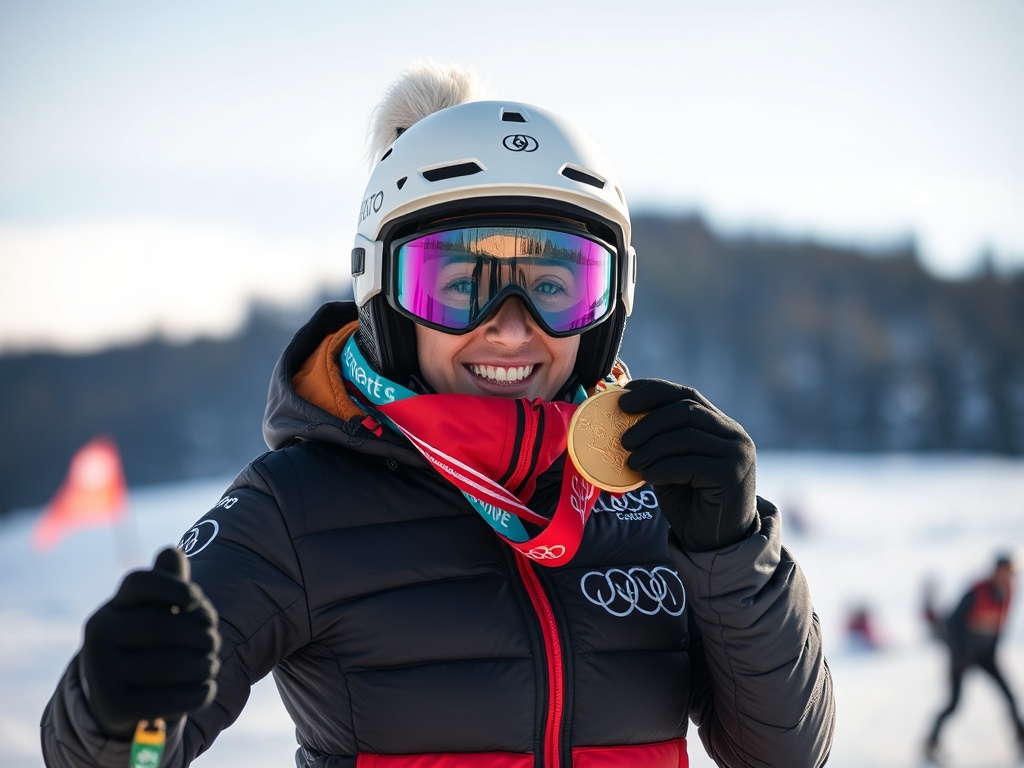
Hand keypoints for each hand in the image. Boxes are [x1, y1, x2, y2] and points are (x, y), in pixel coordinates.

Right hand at [79, 547, 220, 738]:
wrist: (117, 699)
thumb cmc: (148, 644)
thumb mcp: (156, 613)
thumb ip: (169, 584)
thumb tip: (172, 552)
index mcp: (112, 608)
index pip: (139, 582)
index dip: (173, 584)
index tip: (197, 597)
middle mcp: (98, 636)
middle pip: (163, 625)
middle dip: (200, 634)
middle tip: (215, 643)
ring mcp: (101, 673)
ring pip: (170, 665)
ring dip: (204, 665)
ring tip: (211, 665)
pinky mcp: (113, 707)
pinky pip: (166, 699)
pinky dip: (197, 694)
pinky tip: (206, 689)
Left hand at [619, 379, 758, 551]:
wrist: (714, 543)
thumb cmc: (689, 502)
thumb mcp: (669, 466)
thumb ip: (656, 443)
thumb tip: (619, 420)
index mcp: (719, 425)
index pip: (686, 395)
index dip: (653, 392)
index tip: (622, 399)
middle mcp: (733, 434)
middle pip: (686, 409)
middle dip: (648, 420)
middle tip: (623, 439)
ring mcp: (737, 454)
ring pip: (686, 435)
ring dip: (652, 447)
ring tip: (631, 461)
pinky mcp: (732, 475)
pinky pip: (690, 463)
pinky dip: (662, 467)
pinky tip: (647, 477)